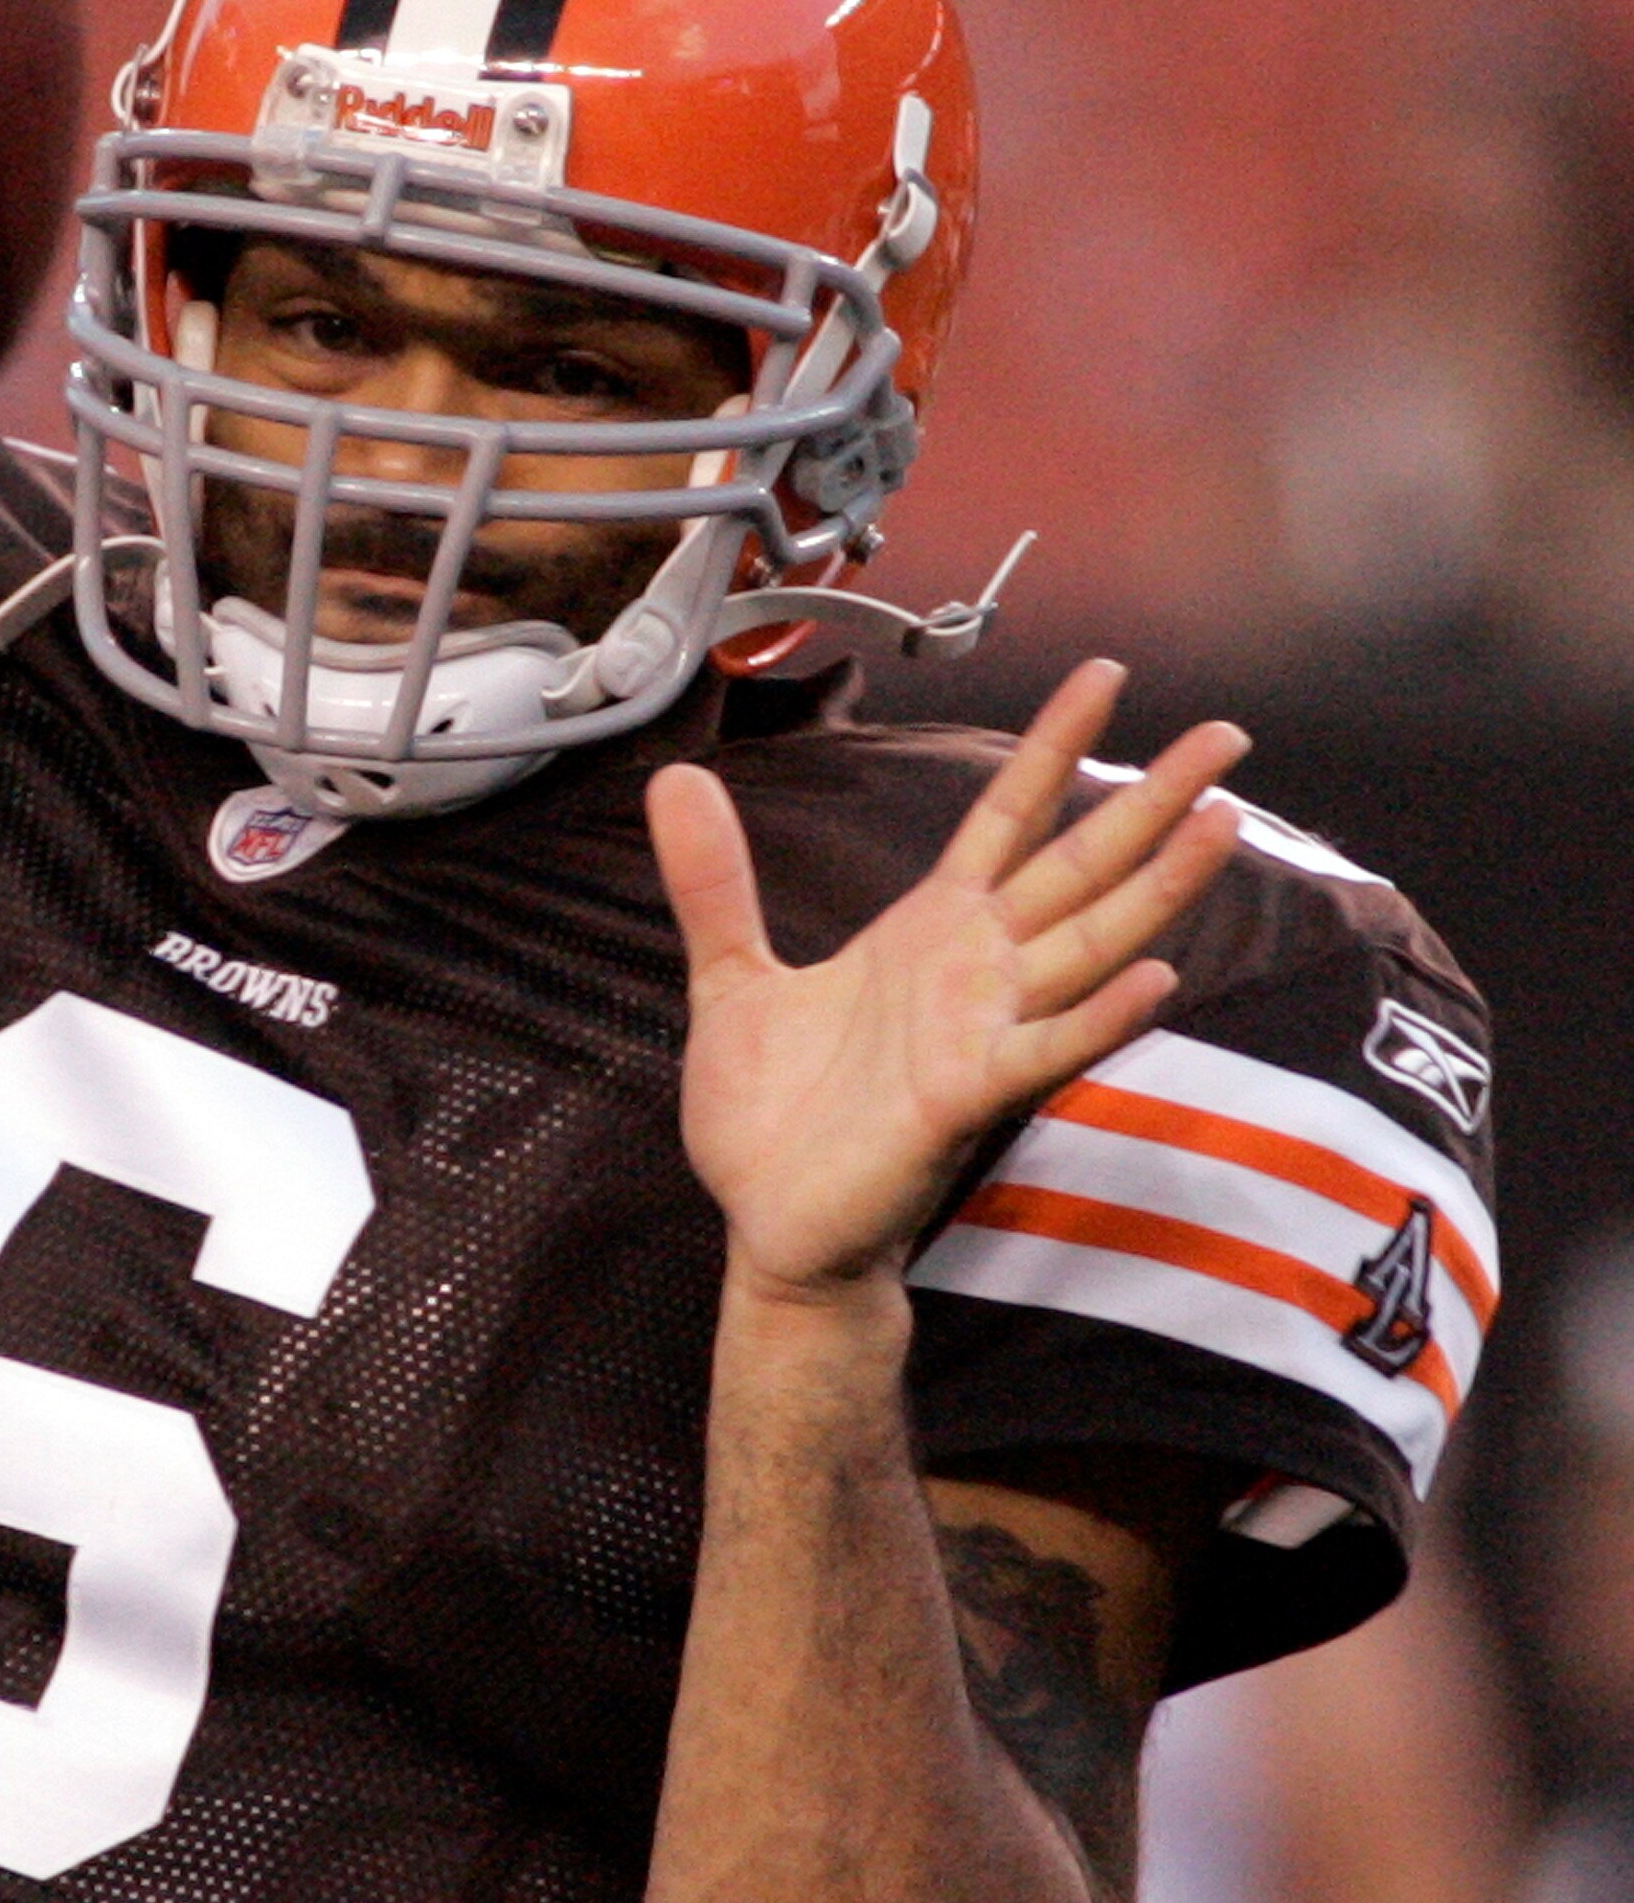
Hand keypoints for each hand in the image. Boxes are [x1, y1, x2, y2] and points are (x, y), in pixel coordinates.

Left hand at [647, 658, 1246, 1303]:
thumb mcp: (730, 977)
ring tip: (1220, 826)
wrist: (768, 1228)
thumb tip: (675, 779)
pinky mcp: (964, 1098)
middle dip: (1151, 801)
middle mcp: (974, 972)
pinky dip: (1099, 1019)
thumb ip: (716, 883)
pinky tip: (1156, 979)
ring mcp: (979, 1033)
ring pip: (1086, 945)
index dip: (1054, 747)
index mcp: (927, 932)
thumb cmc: (770, 1118)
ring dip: (1155, 890)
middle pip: (1079, 865)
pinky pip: (1044, 1049)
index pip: (1007, 817)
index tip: (1106, 674)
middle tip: (1227, 735)